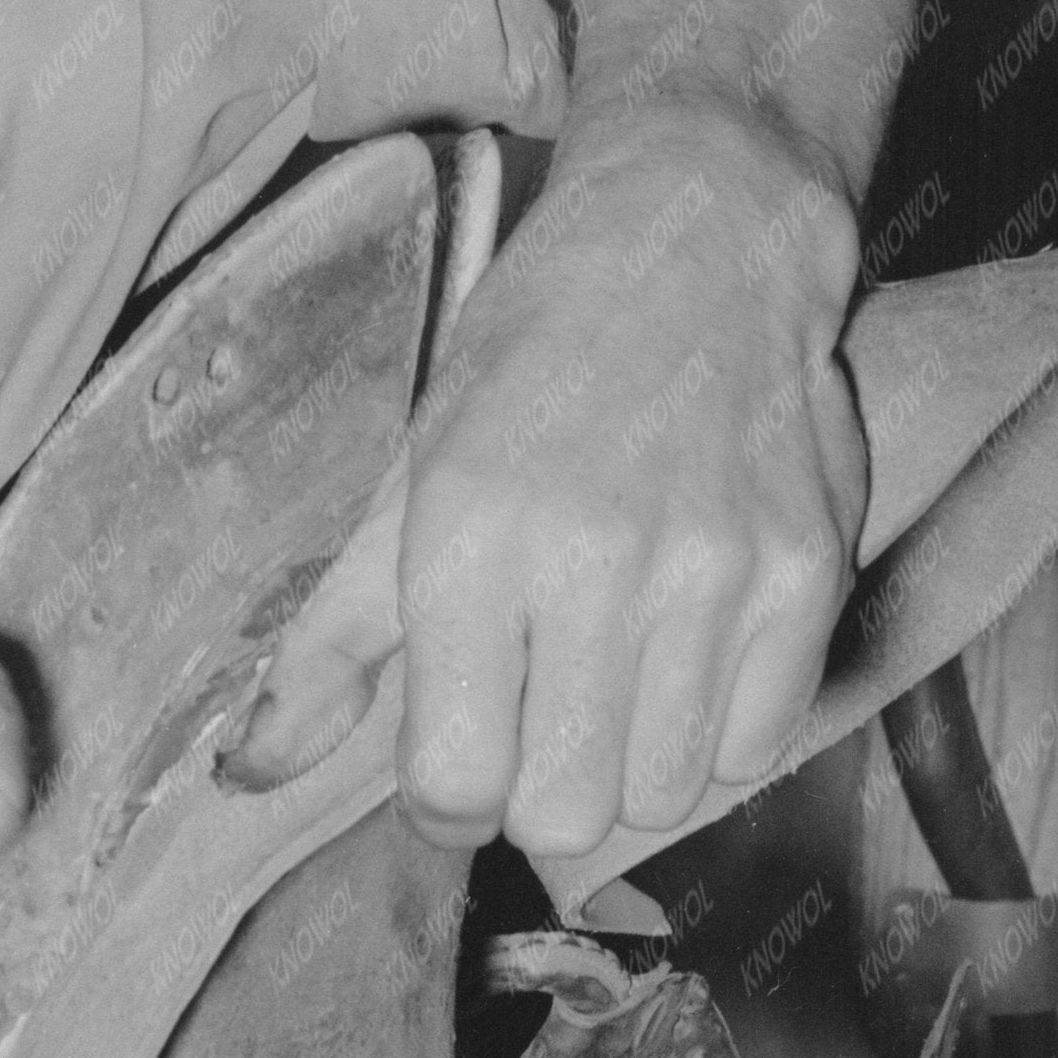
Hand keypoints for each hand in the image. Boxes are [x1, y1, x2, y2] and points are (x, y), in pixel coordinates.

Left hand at [229, 89, 868, 866]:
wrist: (701, 243)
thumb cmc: (533, 363)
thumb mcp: (408, 480)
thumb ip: (332, 639)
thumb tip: (251, 771)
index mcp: (468, 539)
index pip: (456, 786)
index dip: (445, 801)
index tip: (456, 762)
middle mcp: (595, 562)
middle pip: (564, 815)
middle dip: (537, 789)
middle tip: (537, 716)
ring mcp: (715, 573)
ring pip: (663, 795)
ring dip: (628, 765)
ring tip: (615, 677)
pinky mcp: (806, 575)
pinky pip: (753, 747)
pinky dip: (715, 734)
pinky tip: (686, 657)